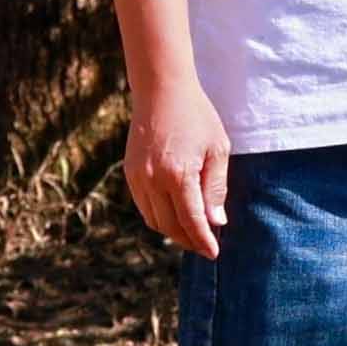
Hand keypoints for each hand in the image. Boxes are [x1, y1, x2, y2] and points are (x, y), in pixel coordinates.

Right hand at [124, 78, 230, 257]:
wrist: (161, 92)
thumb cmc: (197, 117)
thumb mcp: (217, 148)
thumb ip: (215, 188)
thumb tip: (216, 222)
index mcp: (177, 174)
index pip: (191, 220)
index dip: (202, 239)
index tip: (213, 252)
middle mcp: (152, 180)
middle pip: (169, 225)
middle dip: (188, 239)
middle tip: (205, 245)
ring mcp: (137, 178)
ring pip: (153, 219)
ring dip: (172, 232)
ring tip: (192, 233)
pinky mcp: (129, 174)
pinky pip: (143, 206)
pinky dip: (159, 217)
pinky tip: (174, 216)